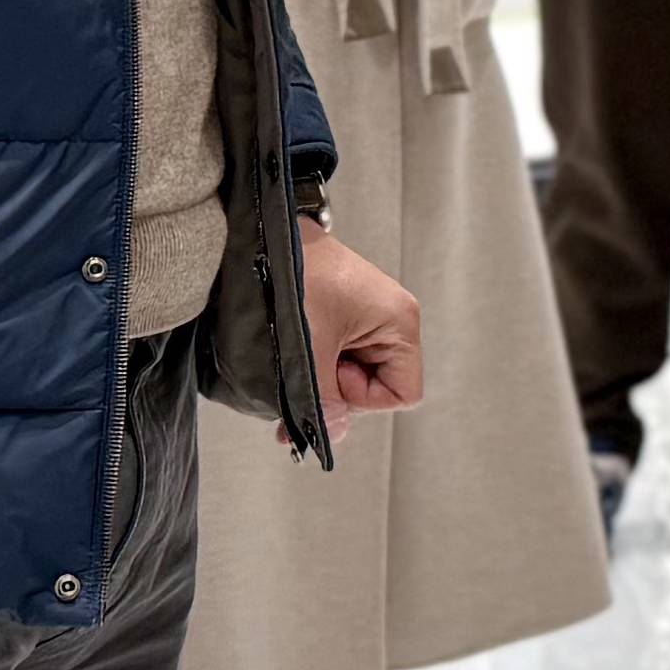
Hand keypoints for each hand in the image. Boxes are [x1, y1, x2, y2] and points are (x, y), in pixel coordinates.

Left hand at [304, 218, 425, 418]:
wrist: (267, 234)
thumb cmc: (295, 277)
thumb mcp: (309, 348)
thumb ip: (322, 398)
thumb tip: (332, 435)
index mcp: (400, 323)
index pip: (402, 393)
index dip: (363, 399)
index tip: (329, 378)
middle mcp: (392, 321)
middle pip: (378, 385)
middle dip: (336, 391)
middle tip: (302, 374)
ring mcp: (370, 317)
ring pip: (354, 374)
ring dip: (320, 379)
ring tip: (291, 363)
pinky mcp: (347, 315)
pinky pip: (340, 356)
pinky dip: (316, 365)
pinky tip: (293, 360)